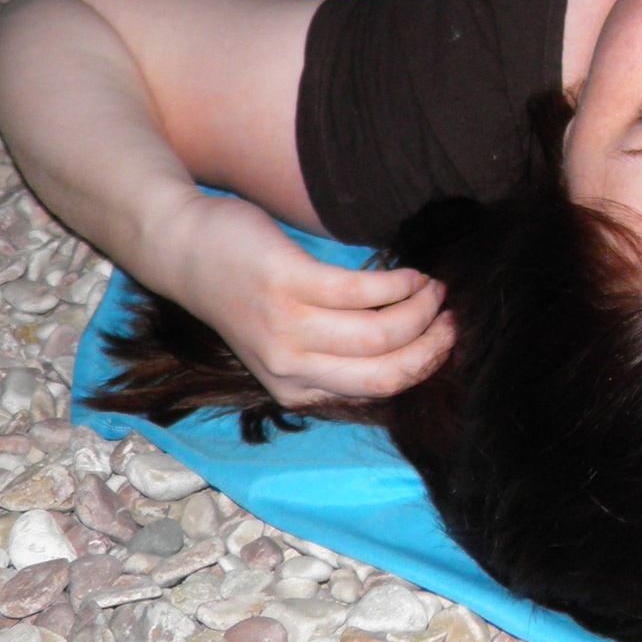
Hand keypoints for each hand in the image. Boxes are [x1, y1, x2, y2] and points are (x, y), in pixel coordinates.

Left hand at [149, 191, 453, 405]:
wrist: (187, 249)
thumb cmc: (244, 290)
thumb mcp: (284, 342)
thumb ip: (333, 356)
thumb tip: (407, 351)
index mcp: (295, 389)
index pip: (380, 392)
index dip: (424, 366)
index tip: (447, 340)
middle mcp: (291, 368)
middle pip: (389, 371)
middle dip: (434, 345)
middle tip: (454, 317)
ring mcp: (289, 328)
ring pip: (383, 333)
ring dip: (423, 308)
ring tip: (435, 287)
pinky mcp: (290, 284)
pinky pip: (365, 291)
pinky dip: (399, 282)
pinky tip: (411, 271)